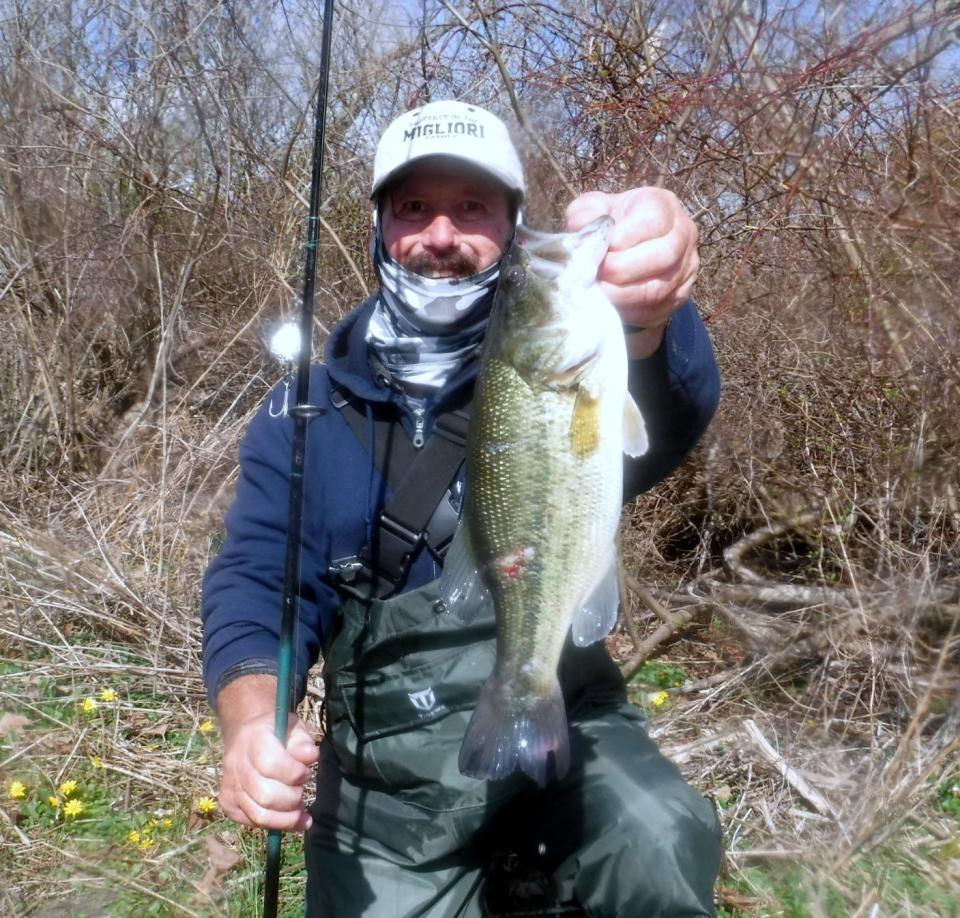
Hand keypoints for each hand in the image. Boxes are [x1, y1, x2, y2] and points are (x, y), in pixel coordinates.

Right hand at [216, 676, 318, 831]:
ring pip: (259, 815)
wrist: (246, 734)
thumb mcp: (293, 727)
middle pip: (265, 795)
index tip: (306, 772)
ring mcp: (229, 786)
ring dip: (286, 817)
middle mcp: (236, 764)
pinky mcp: (228, 803)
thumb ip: (302, 742)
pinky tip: (290, 818)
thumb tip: (311, 756)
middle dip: (292, 798)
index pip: (271, 765)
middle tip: (301, 789)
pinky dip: (275, 824)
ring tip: (300, 810)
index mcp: (252, 740)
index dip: (295, 774)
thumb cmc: (276, 732)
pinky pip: (252, 822)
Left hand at [565, 188, 698, 357]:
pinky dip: (629, 311)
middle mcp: (684, 234)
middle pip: (662, 256)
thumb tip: (584, 239)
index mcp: (663, 205)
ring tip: (597, 291)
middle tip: (594, 275)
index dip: (623, 238)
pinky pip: (657, 309)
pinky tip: (610, 304)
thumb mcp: (592, 210)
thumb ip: (585, 216)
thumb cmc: (608, 226)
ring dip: (622, 294)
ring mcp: (686, 267)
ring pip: (659, 288)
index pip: (652, 220)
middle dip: (621, 270)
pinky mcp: (680, 296)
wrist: (625, 250)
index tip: (598, 249)